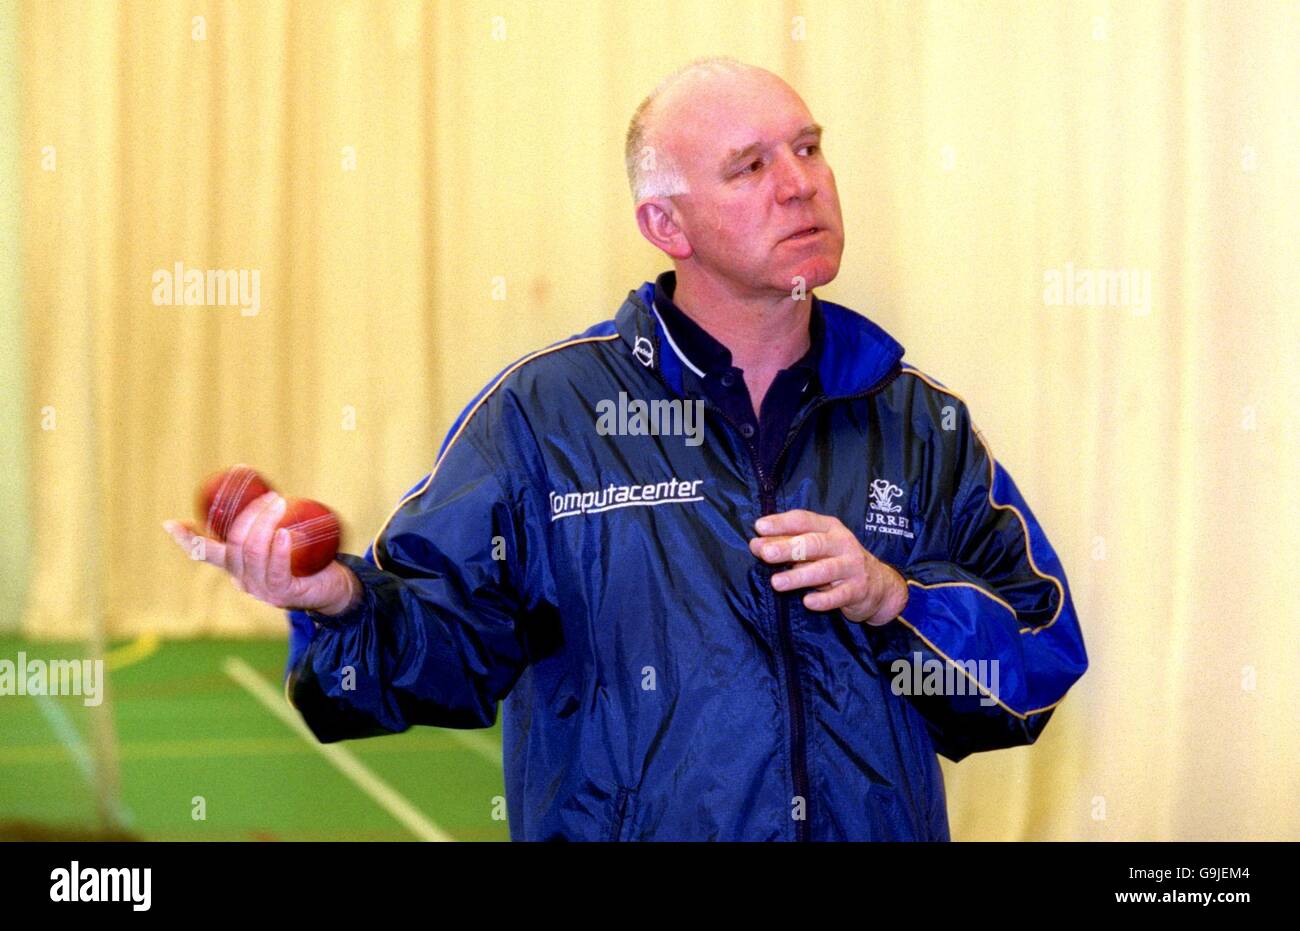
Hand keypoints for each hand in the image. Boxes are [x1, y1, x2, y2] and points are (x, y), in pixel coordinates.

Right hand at [164, 490, 360, 615]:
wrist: (334, 589)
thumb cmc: (306, 559)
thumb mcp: (279, 541)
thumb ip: (266, 524)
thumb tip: (260, 489)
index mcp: (236, 568)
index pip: (206, 554)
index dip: (186, 540)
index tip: (170, 523)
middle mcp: (243, 581)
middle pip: (234, 545)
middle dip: (248, 516)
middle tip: (270, 496)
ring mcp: (262, 590)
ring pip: (252, 554)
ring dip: (264, 524)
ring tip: (279, 504)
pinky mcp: (284, 594)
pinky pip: (276, 570)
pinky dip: (279, 550)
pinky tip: (284, 534)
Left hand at [749, 509, 907, 625]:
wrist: (878, 585)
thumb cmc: (836, 561)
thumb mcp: (815, 548)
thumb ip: (787, 544)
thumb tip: (756, 544)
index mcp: (829, 527)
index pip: (804, 520)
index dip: (781, 523)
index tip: (759, 527)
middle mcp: (842, 543)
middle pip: (814, 543)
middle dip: (788, 548)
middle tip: (765, 553)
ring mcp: (852, 566)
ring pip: (825, 570)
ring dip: (799, 576)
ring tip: (777, 582)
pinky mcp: (858, 590)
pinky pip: (840, 595)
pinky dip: (824, 599)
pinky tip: (808, 602)